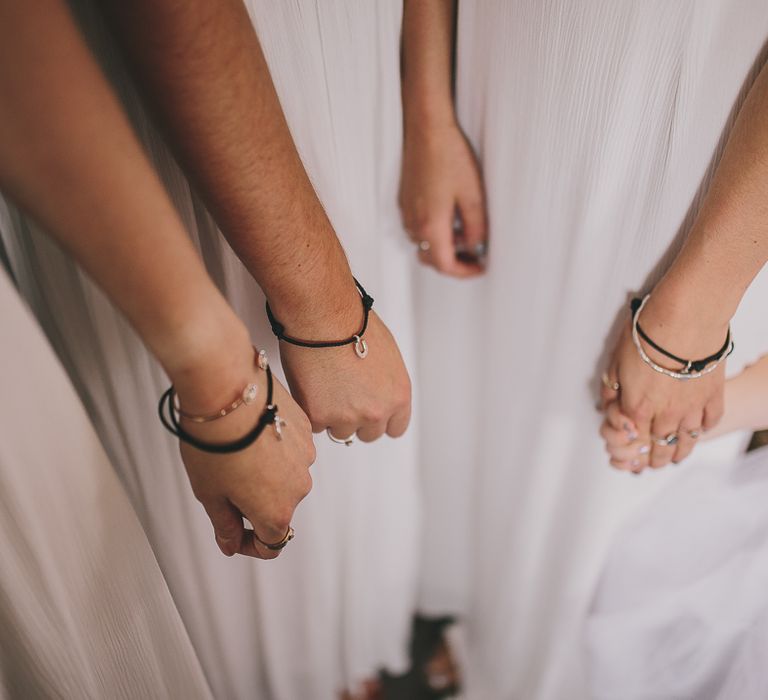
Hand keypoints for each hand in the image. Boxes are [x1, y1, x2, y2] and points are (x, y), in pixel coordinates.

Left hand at [173, 341, 314, 558]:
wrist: (227, 391)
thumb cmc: (215, 442)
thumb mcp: (210, 494)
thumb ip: (224, 524)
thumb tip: (230, 542)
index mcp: (277, 511)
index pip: (271, 545)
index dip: (248, 544)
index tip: (232, 533)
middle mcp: (299, 487)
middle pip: (279, 508)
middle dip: (254, 503)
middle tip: (224, 483)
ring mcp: (306, 456)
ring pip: (286, 476)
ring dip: (266, 473)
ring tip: (236, 452)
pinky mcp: (305, 428)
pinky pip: (291, 449)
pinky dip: (274, 448)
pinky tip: (250, 434)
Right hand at [279, 311, 411, 442]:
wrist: (324, 316)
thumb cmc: (354, 324)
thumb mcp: (388, 355)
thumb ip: (386, 383)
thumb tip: (378, 393)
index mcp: (398, 396)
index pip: (396, 428)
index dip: (381, 419)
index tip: (371, 413)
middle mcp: (376, 411)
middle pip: (369, 434)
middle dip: (357, 419)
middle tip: (343, 397)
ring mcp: (347, 417)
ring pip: (339, 431)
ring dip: (332, 416)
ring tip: (325, 385)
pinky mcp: (318, 416)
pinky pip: (315, 424)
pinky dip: (311, 410)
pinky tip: (311, 385)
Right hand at [399, 120, 486, 276]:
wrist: (426, 128)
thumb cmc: (449, 156)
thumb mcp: (474, 196)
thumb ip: (476, 228)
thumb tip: (476, 247)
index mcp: (431, 226)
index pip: (445, 265)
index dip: (465, 272)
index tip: (481, 267)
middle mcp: (414, 224)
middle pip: (431, 260)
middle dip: (454, 263)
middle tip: (475, 255)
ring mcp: (406, 213)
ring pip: (423, 245)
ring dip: (443, 247)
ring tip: (464, 233)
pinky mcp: (404, 201)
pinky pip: (417, 229)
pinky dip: (434, 233)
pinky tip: (449, 217)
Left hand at [602, 293, 727, 468]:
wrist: (682, 321)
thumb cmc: (645, 338)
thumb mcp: (615, 362)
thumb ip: (611, 388)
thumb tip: (604, 404)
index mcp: (637, 408)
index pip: (634, 440)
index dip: (633, 451)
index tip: (633, 457)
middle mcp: (665, 415)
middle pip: (661, 446)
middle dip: (656, 459)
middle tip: (655, 464)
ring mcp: (692, 408)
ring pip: (687, 441)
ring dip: (680, 452)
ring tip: (676, 458)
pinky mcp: (713, 397)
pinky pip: (710, 422)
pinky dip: (703, 429)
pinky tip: (699, 431)